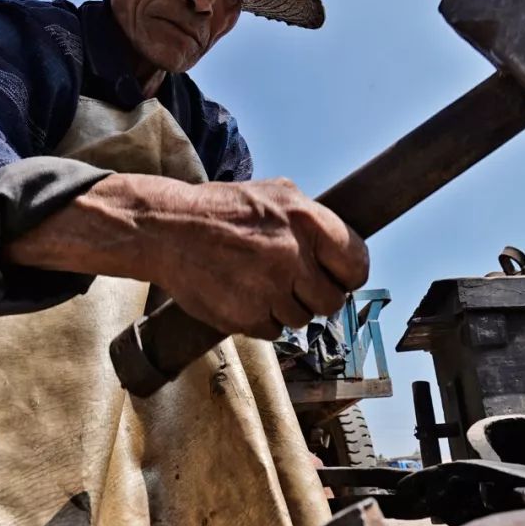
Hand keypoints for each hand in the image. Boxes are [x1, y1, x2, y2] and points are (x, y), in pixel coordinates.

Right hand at [148, 177, 368, 340]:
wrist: (167, 230)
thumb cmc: (222, 210)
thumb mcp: (274, 194)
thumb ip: (312, 219)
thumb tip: (341, 247)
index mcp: (306, 221)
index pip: (357, 264)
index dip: (348, 275)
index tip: (338, 277)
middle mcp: (293, 256)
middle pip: (332, 300)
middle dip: (316, 296)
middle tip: (296, 284)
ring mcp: (270, 289)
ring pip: (302, 319)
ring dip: (286, 308)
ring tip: (261, 284)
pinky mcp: (247, 316)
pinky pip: (273, 331)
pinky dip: (262, 320)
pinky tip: (245, 296)